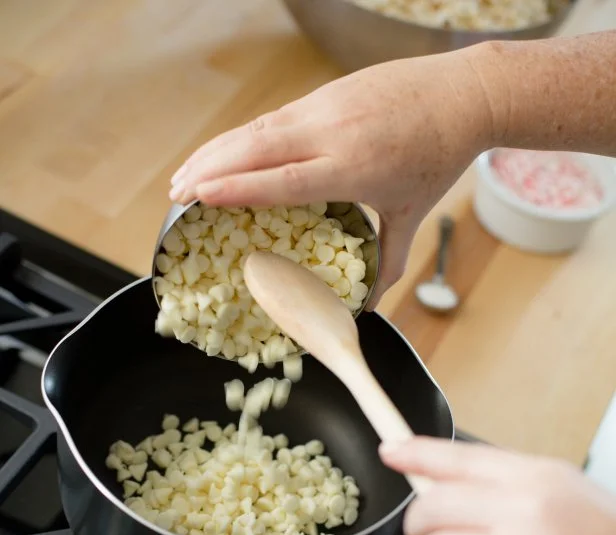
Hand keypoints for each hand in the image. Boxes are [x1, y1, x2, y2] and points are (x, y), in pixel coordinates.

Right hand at [169, 48, 494, 306]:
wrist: (462, 95)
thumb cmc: (437, 156)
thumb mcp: (413, 214)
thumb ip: (389, 261)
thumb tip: (373, 305)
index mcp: (353, 166)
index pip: (284, 177)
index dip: (239, 186)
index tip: (199, 194)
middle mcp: (331, 132)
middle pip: (256, 147)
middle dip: (208, 167)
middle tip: (175, 194)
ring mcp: (324, 108)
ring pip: (257, 128)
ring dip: (216, 149)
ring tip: (185, 174)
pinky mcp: (323, 95)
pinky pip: (272, 118)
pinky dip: (240, 137)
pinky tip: (223, 153)